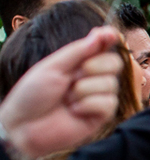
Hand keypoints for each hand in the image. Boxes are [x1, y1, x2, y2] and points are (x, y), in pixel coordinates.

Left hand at [0, 26, 124, 159]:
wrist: (23, 126)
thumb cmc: (32, 95)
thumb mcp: (52, 67)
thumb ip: (79, 50)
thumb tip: (103, 33)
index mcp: (80, 63)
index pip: (103, 46)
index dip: (109, 38)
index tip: (109, 34)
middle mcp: (92, 78)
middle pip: (115, 62)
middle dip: (94, 67)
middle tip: (73, 77)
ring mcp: (98, 96)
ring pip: (110, 84)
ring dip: (84, 90)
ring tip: (67, 100)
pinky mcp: (101, 115)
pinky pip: (108, 103)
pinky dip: (87, 105)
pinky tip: (73, 111)